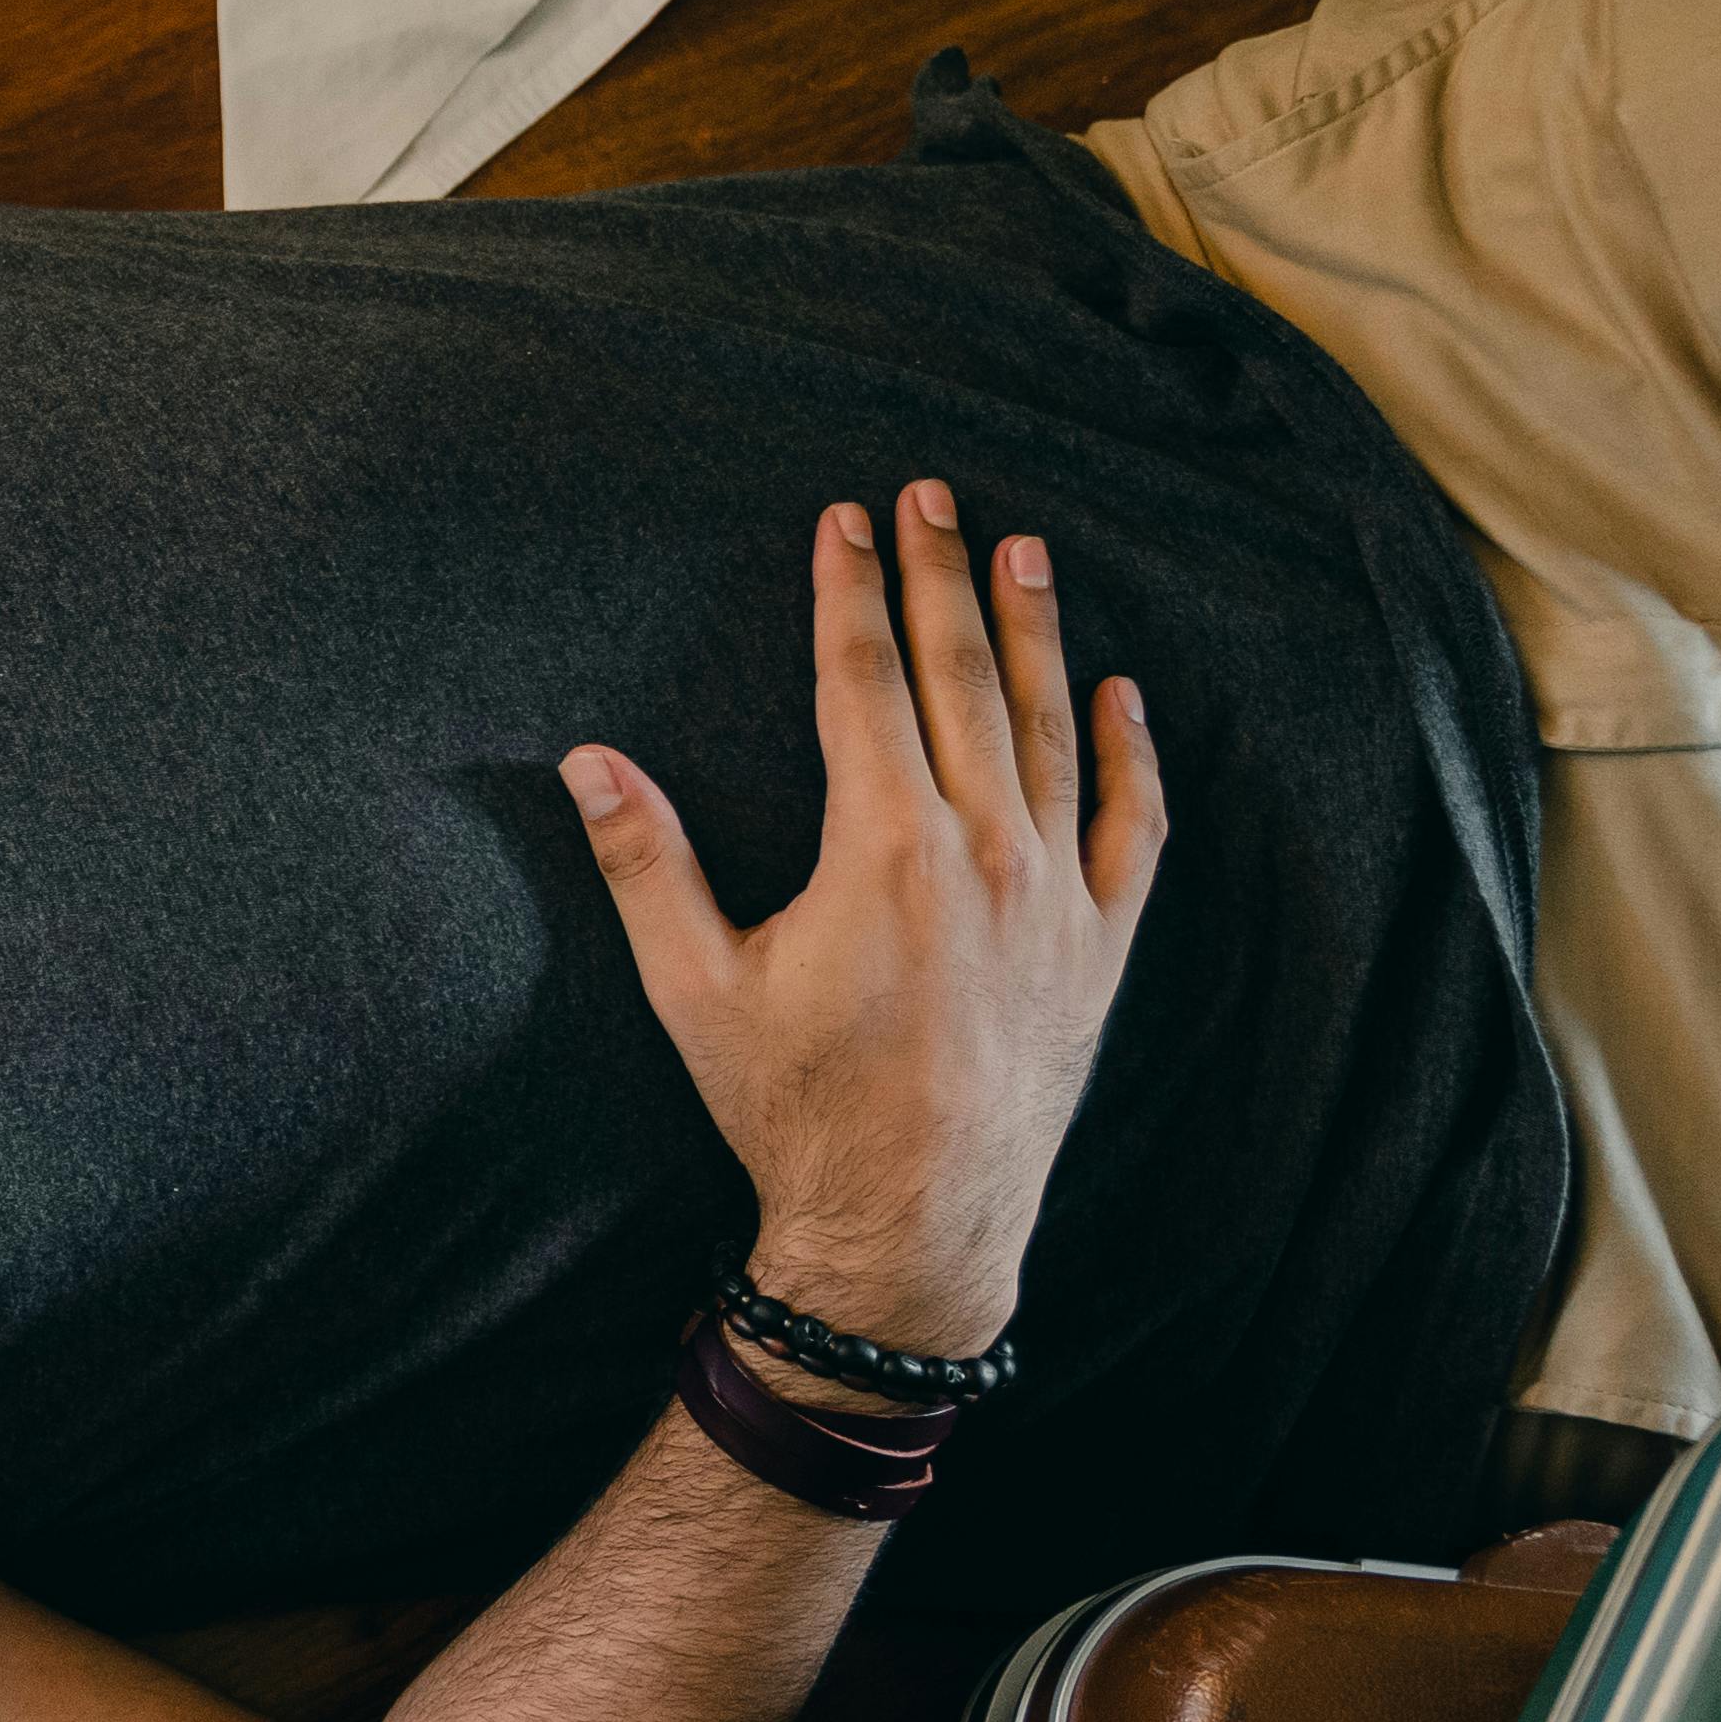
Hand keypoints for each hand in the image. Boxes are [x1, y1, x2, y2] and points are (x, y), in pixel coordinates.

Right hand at [564, 483, 1168, 1368]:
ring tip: (1027, 553)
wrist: (913, 1227)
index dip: (850, 591)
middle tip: (936, 495)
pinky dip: (1131, 754)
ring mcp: (1055, 898)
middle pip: (964, 680)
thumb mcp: (694, 988)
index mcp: (882, 850)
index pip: (864, 682)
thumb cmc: (794, 1110)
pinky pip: (1133, 828)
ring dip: (1037, 635)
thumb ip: (645, 866)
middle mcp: (984, 855)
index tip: (846, 518)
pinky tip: (1119, 692)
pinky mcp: (1098, 948)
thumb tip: (587, 762)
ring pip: (1053, 732)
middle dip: (943, 578)